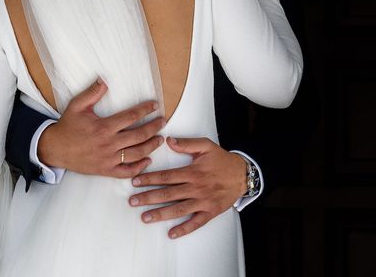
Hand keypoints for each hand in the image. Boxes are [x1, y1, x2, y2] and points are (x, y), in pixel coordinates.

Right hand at [38, 78, 165, 177]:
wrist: (55, 149)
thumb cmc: (67, 126)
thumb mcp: (76, 106)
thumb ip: (92, 93)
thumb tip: (104, 81)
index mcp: (104, 127)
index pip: (131, 117)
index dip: (145, 110)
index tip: (155, 105)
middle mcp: (108, 144)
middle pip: (139, 136)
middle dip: (154, 128)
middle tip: (163, 122)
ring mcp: (108, 159)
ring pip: (136, 154)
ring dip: (151, 146)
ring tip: (160, 139)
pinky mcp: (105, 170)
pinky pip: (126, 171)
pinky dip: (139, 167)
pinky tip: (148, 160)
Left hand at [129, 137, 247, 238]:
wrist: (243, 174)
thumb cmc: (222, 159)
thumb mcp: (206, 146)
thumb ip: (187, 144)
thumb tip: (168, 140)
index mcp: (192, 172)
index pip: (166, 176)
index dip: (150, 178)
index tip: (135, 182)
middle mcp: (196, 188)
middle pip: (168, 194)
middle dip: (149, 197)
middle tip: (132, 201)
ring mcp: (203, 201)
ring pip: (179, 209)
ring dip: (161, 214)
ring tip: (144, 218)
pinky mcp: (210, 212)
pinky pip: (196, 222)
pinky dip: (184, 229)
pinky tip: (171, 234)